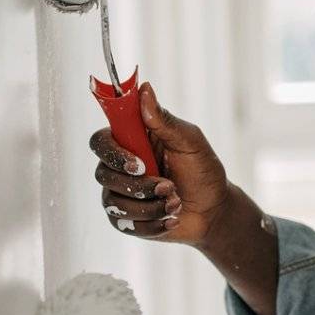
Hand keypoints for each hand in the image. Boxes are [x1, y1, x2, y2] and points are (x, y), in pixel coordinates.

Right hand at [88, 83, 229, 244]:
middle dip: (139, 186)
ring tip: (176, 202)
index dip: (112, 152)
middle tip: (169, 186)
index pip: (100, 141)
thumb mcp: (190, 142)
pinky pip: (125, 225)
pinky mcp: (126, 220)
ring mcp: (119, 194)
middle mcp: (119, 167)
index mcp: (131, 142)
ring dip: (151, 206)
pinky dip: (153, 224)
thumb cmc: (203, 170)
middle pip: (102, 174)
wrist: (213, 210)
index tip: (138, 163)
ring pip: (114, 203)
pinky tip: (172, 218)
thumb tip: (144, 89)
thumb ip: (165, 120)